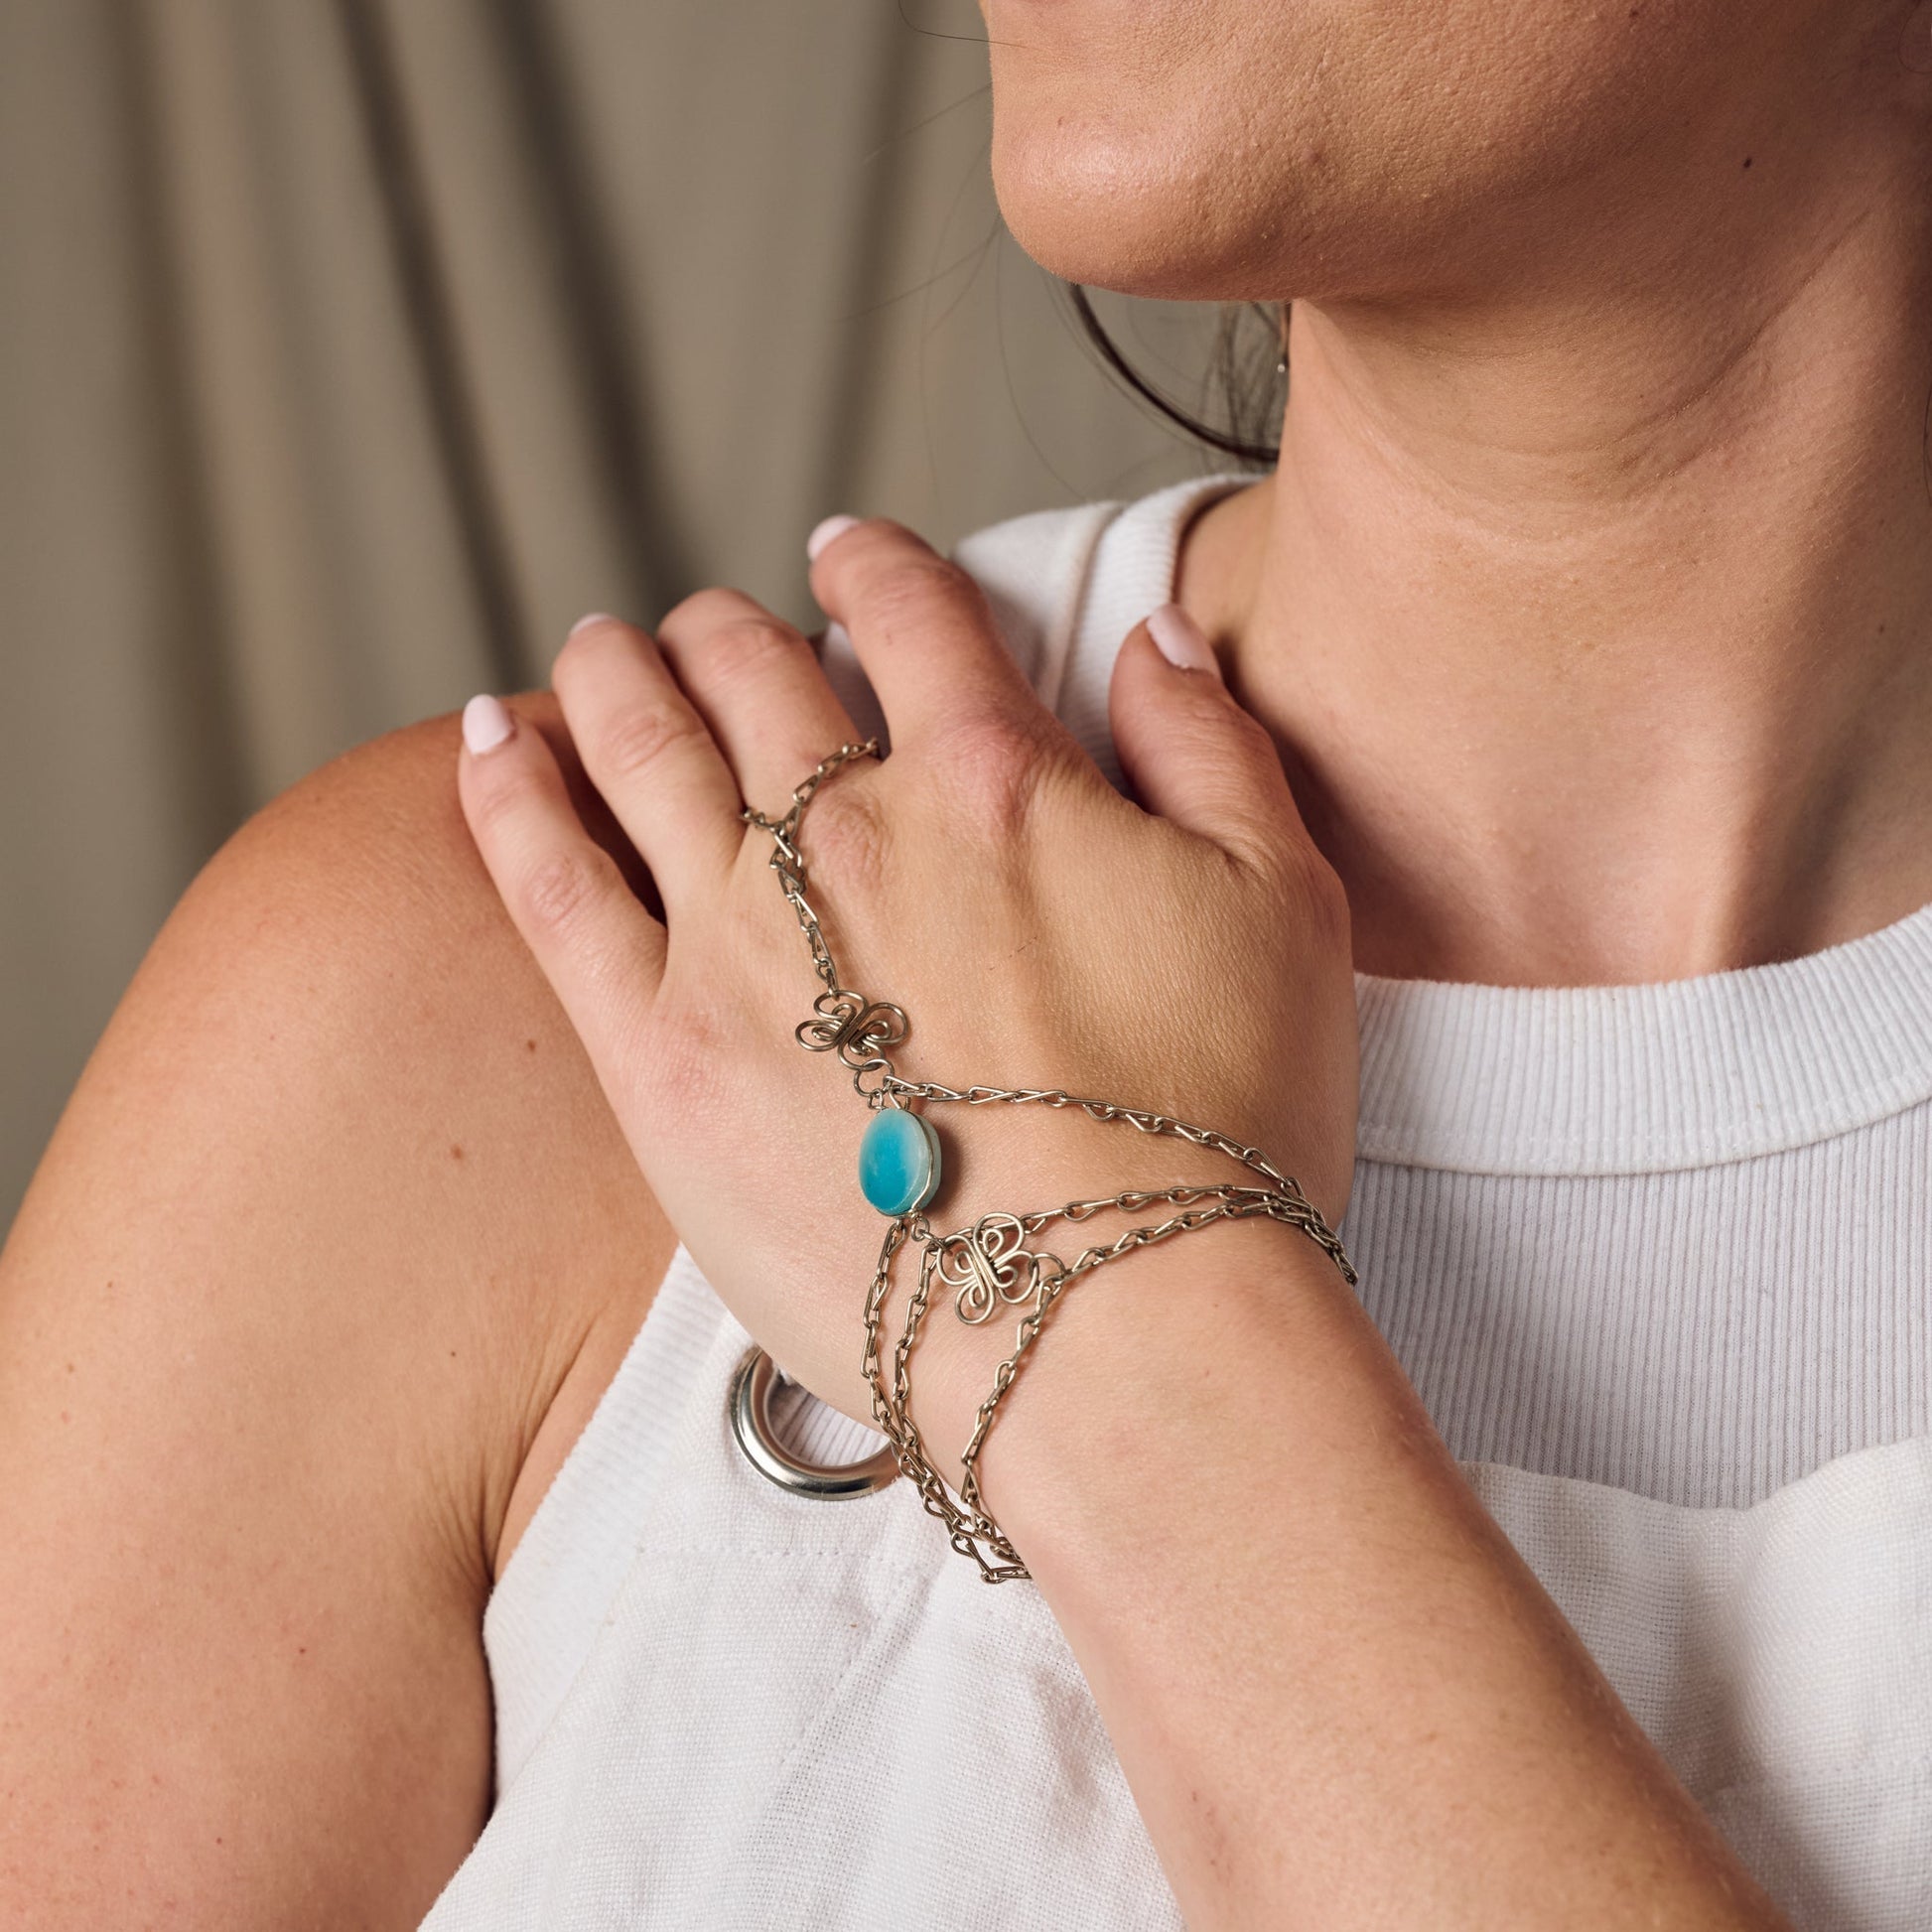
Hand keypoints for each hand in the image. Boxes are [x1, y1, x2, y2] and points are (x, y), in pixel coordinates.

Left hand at [455, 520, 1358, 1446]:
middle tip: (713, 625)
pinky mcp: (660, 1054)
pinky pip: (553, 884)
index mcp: (994, 780)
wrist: (1120, 1328)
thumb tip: (1149, 638)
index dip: (872, 561)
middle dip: (730, 625)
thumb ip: (1211, 746)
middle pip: (752, 669)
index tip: (846, 553)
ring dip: (616, 673)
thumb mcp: (1283, 903)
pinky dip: (511, 793)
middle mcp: (850, 833)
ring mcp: (739, 938)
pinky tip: (490, 736)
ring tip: (598, 647)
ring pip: (640, 744)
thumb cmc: (1220, 1128)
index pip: (907, 613)